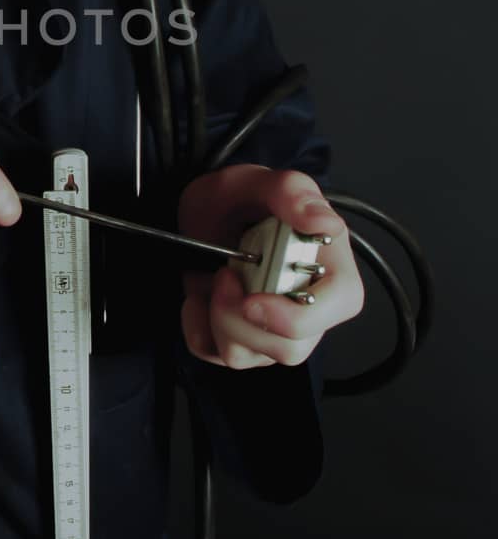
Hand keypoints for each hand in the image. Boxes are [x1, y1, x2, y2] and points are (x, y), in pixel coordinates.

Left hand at [177, 163, 363, 368]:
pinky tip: (200, 296)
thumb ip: (291, 191)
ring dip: (217, 318)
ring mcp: (273, 329)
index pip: (341, 306)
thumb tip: (324, 220)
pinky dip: (196, 326)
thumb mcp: (256, 181)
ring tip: (216, 277)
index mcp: (327, 264)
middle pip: (291, 347)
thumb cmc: (238, 199)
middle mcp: (306, 304)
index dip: (300, 317)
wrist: (202, 213)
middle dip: (242, 318)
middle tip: (225, 273)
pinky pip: (214, 354)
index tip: (254, 302)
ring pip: (249, 357)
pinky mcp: (240, 340)